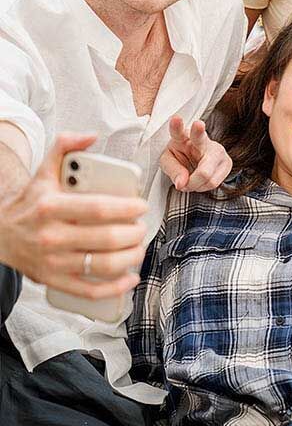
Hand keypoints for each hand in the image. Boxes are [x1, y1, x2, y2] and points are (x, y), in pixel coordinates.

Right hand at [0, 134, 146, 297]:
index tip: (142, 206)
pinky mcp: (52, 281)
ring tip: (140, 247)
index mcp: (51, 207)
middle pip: (106, 239)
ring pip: (102, 265)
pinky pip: (88, 290)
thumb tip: (91, 136)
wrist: (1, 232)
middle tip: (142, 227)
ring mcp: (51, 262)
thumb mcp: (44, 170)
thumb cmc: (33, 200)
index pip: (99, 209)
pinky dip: (114, 287)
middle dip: (134, 234)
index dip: (127, 208)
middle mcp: (50, 236)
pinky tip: (130, 277)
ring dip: (130, 258)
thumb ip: (65, 146)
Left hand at [160, 116, 231, 191]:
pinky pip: (214, 182)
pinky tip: (201, 181)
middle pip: (200, 138)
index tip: (175, 119)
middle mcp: (202, 141)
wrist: (197, 162)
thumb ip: (173, 171)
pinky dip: (204, 187)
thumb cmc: (182, 158)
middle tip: (198, 124)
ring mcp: (217, 150)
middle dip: (199, 132)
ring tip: (190, 181)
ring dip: (195, 184)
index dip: (177, 126)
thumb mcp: (169, 163)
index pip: (179, 132)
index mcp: (183, 138)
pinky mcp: (227, 162)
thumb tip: (182, 183)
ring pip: (206, 173)